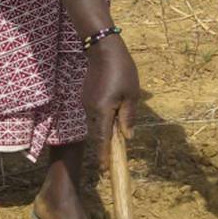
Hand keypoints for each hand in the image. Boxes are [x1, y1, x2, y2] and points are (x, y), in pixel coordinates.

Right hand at [82, 36, 139, 168]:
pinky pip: (95, 112)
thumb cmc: (121, 71)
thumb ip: (128, 117)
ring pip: (97, 121)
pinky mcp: (85, 96)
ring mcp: (86, 102)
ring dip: (107, 126)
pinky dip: (103, 115)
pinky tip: (113, 107)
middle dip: (108, 141)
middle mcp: (90, 109)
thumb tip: (128, 136)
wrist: (102, 49)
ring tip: (119, 123)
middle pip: (100, 131)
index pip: (104, 139)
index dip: (104, 155)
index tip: (105, 169)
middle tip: (118, 151)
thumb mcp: (131, 95)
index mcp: (103, 111)